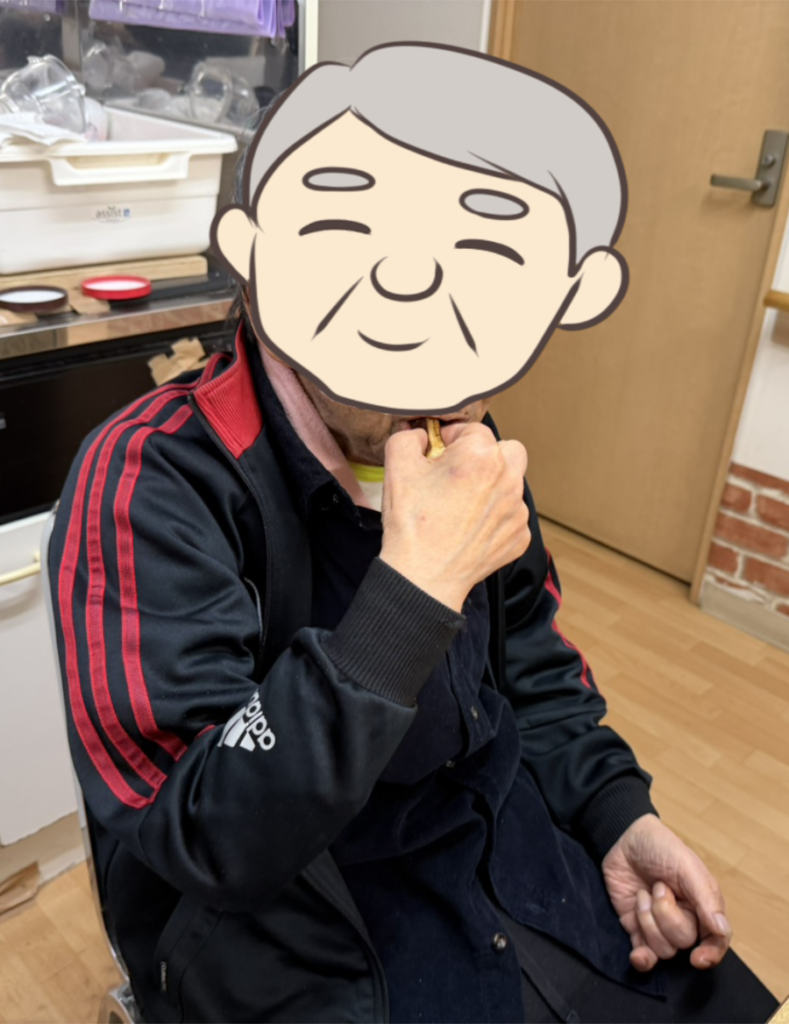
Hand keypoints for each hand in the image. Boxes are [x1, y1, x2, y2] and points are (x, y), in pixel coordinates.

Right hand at [379, 422, 529, 611]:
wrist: (424, 576)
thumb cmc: (412, 522)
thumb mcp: (397, 466)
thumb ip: (410, 437)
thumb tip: (423, 436)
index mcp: (481, 455)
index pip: (472, 429)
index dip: (451, 438)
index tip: (439, 453)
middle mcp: (508, 478)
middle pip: (507, 450)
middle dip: (487, 455)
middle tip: (460, 473)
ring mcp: (517, 510)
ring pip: (511, 484)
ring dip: (492, 487)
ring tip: (462, 505)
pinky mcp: (519, 536)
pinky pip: (511, 515)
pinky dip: (495, 518)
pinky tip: (470, 528)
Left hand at [602, 813, 731, 971]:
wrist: (624, 839)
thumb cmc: (661, 848)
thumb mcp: (687, 865)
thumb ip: (706, 898)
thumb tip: (722, 931)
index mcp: (704, 906)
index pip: (716, 940)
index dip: (711, 954)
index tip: (697, 958)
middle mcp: (684, 920)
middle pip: (683, 942)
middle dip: (666, 914)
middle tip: (659, 886)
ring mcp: (660, 927)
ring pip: (662, 949)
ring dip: (647, 919)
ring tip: (643, 893)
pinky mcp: (637, 930)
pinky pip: (643, 956)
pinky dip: (641, 958)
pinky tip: (637, 954)